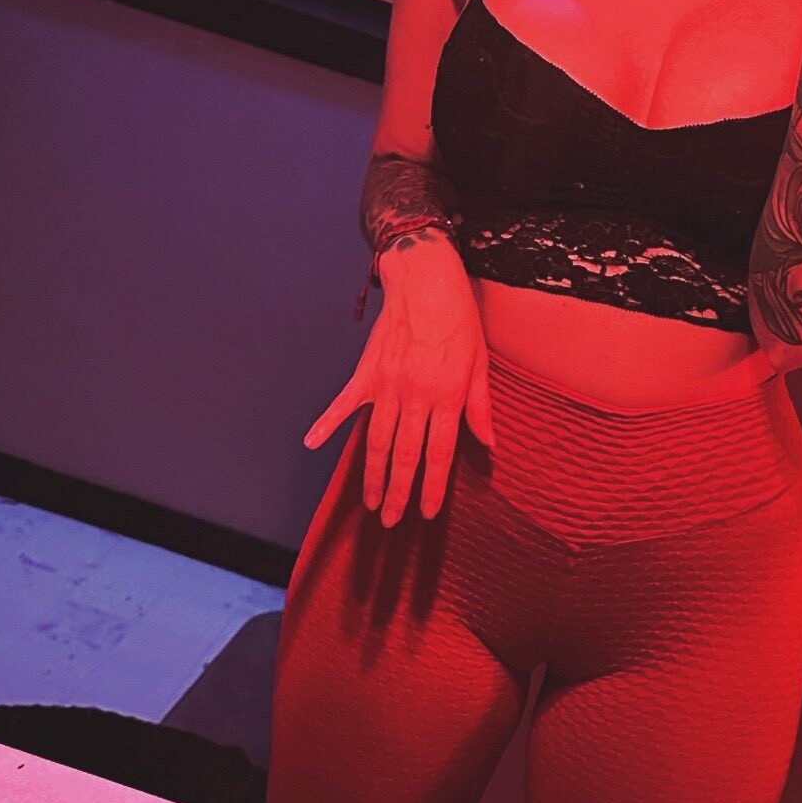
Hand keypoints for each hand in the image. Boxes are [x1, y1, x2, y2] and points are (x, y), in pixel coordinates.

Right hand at [303, 233, 494, 527]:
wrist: (426, 280)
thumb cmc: (459, 320)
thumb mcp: (481, 362)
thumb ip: (481, 407)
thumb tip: (489, 444)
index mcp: (446, 396)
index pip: (438, 455)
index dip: (432, 489)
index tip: (427, 514)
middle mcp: (414, 396)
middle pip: (404, 456)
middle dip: (397, 493)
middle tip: (390, 521)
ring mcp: (386, 385)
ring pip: (375, 440)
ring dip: (371, 474)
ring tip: (369, 501)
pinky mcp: (367, 372)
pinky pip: (344, 403)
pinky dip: (327, 423)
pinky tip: (312, 443)